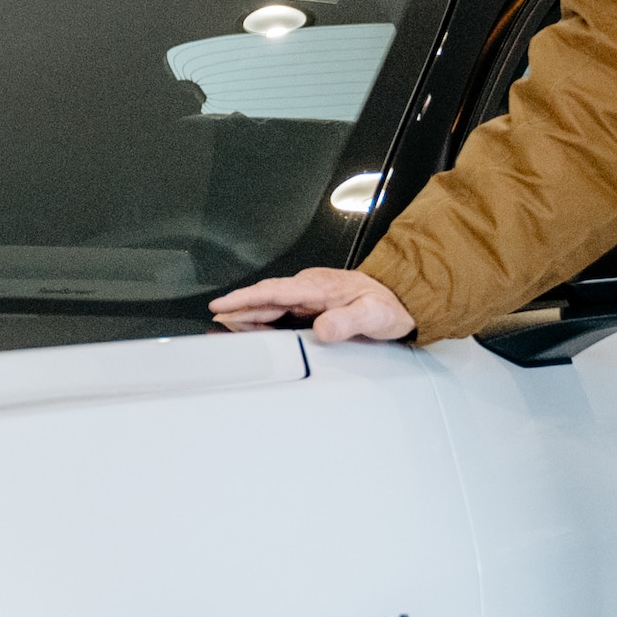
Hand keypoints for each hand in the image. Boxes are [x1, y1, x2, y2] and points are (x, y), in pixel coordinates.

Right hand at [210, 266, 417, 344]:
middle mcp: (311, 287)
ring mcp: (310, 294)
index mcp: (320, 287)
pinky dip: (262, 314)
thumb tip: (322, 329)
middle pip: (266, 297)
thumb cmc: (389, 306)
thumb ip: (347, 322)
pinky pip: (280, 307)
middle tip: (213, 318)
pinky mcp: (312, 302)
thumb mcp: (374, 316)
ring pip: (271, 301)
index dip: (246, 299)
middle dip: (238, 306)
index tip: (222, 305)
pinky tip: (253, 324)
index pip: (275, 292)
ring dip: (247, 311)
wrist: (403, 298)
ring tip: (224, 322)